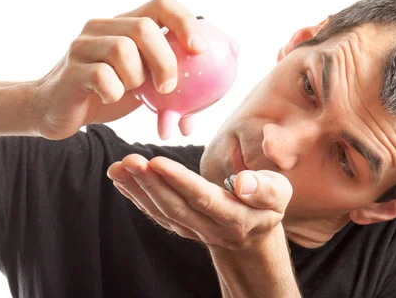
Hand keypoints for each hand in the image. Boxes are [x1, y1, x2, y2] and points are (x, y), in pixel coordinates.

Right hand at [32, 0, 205, 139]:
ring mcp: (83, 45)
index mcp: (126, 24)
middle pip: (144, 27)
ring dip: (136, 79)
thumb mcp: (145, 82)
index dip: (185, 21)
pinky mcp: (71, 69)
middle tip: (169, 86)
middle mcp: (103, 27)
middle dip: (165, 59)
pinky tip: (110, 98)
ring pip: (123, 50)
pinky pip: (102, 76)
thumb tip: (224, 73)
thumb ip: (175, 76)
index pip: (161, 3)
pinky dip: (115, 92)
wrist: (57, 111)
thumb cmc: (108, 93)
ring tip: (131, 92)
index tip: (200, 50)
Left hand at [106, 154, 292, 251]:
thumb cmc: (266, 204)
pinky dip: (135, 196)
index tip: (156, 161)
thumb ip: (264, 188)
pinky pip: (155, 213)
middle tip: (129, 160)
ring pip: (161, 211)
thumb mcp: (278, 194)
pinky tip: (120, 179)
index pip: (202, 198)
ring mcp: (191, 230)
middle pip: (175, 206)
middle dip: (149, 183)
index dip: (178, 181)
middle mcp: (210, 228)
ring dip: (136, 189)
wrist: (252, 234)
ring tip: (117, 166)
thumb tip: (244, 182)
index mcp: (234, 218)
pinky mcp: (179, 226)